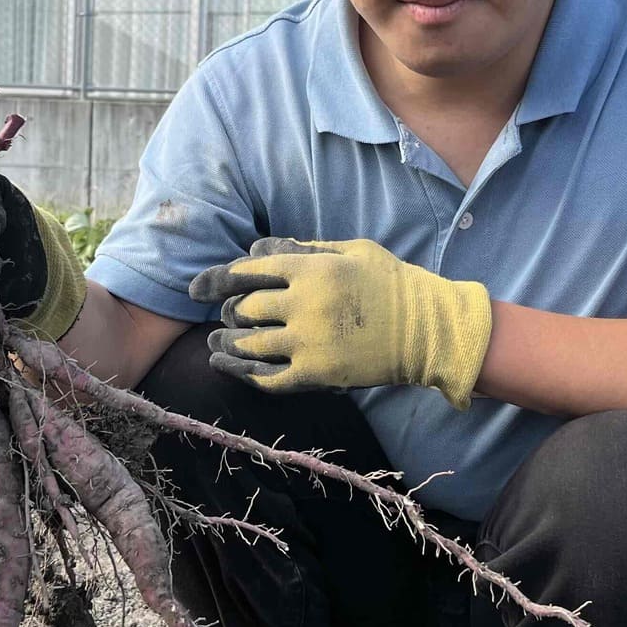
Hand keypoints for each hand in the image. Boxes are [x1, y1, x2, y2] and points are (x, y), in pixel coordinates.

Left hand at [188, 237, 491, 409]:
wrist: (428, 330)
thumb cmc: (390, 283)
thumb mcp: (350, 250)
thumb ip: (301, 248)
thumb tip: (256, 249)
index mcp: (312, 269)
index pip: (249, 272)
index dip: (217, 279)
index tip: (198, 288)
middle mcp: (304, 305)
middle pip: (246, 309)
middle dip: (231, 312)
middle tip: (227, 314)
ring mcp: (309, 342)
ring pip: (249, 345)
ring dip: (228, 344)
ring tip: (217, 342)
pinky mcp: (317, 374)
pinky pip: (268, 378)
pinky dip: (243, 374)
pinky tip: (226, 366)